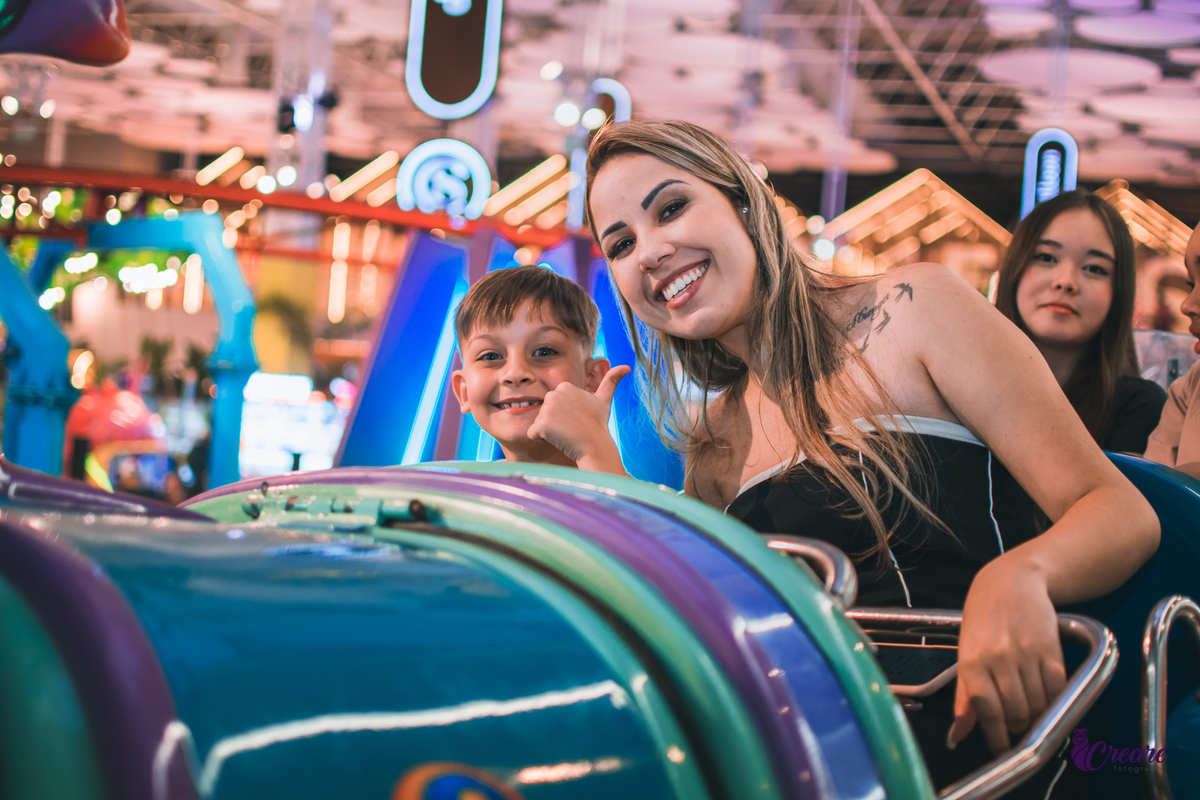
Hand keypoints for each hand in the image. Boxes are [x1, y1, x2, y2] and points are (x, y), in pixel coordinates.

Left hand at [527, 365, 630, 472]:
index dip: (564, 415)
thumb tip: (627, 367)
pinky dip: (542, 439)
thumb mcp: (604, 399)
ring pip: (540, 423)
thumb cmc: (598, 423)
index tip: (577, 419)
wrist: (594, 445)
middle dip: (555, 422)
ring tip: (566, 433)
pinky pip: (533, 434)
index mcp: (564, 386)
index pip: (554, 404)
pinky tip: (558, 439)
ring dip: (550, 432)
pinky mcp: (541, 425)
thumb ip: (611, 381)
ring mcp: (546, 410)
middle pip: (545, 412)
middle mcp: (553, 394)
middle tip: (572, 427)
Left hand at [949, 555, 1065, 755]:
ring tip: (1031, 710)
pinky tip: (1047, 697)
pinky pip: (1058, 689)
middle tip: (1017, 724)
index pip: (987, 712)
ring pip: (1038, 705)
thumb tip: (958, 735)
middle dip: (1018, 728)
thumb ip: (964, 697)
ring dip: (1037, 716)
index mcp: (971, 662)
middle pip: (1016, 713)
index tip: (1002, 749)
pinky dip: (1055, 701)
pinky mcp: (1051, 650)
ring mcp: (1026, 654)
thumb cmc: (983, 619)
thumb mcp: (965, 653)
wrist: (1011, 582)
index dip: (996, 738)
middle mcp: (998, 659)